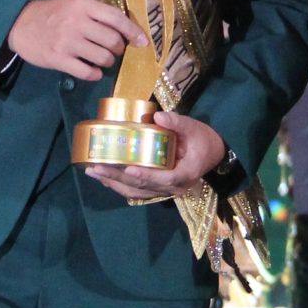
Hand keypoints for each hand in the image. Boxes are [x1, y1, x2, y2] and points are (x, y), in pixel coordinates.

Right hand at [7, 0, 146, 81]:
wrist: (20, 24)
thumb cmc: (53, 14)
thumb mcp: (75, 5)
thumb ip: (97, 13)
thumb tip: (126, 28)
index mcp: (83, 5)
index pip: (117, 18)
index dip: (133, 31)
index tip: (143, 42)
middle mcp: (77, 22)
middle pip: (113, 40)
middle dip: (119, 49)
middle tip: (114, 49)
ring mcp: (68, 42)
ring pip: (103, 58)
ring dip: (108, 62)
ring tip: (103, 59)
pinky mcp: (59, 59)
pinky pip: (87, 72)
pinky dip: (95, 74)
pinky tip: (93, 70)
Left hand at [85, 109, 227, 201]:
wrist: (213, 154)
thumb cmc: (203, 140)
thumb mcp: (194, 128)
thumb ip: (177, 122)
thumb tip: (156, 115)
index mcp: (185, 174)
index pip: (164, 179)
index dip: (145, 176)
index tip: (128, 169)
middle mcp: (173, 187)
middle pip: (142, 187)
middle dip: (117, 178)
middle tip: (96, 167)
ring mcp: (165, 190)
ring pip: (136, 191)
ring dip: (114, 183)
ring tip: (93, 172)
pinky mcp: (158, 188)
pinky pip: (137, 190)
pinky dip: (120, 185)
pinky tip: (104, 177)